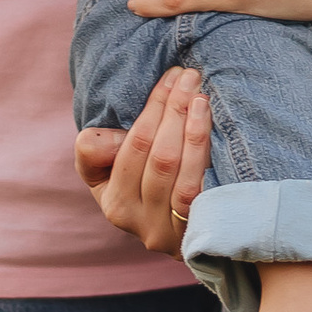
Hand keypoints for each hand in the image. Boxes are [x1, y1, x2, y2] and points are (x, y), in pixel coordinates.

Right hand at [74, 65, 210, 252]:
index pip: (135, 146)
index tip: (171, 77)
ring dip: (196, 132)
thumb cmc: (139, 185)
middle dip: (176, 111)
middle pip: (162, 159)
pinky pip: (208, 195)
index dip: (154, 108)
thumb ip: (93, 150)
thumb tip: (112, 140)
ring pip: (186, 178)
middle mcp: (142, 223)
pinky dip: (210, 160)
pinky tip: (218, 131)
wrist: (183, 229)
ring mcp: (175, 233)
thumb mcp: (104, 170)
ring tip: (203, 98)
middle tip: (190, 77)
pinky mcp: (203, 233)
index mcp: (115, 204)